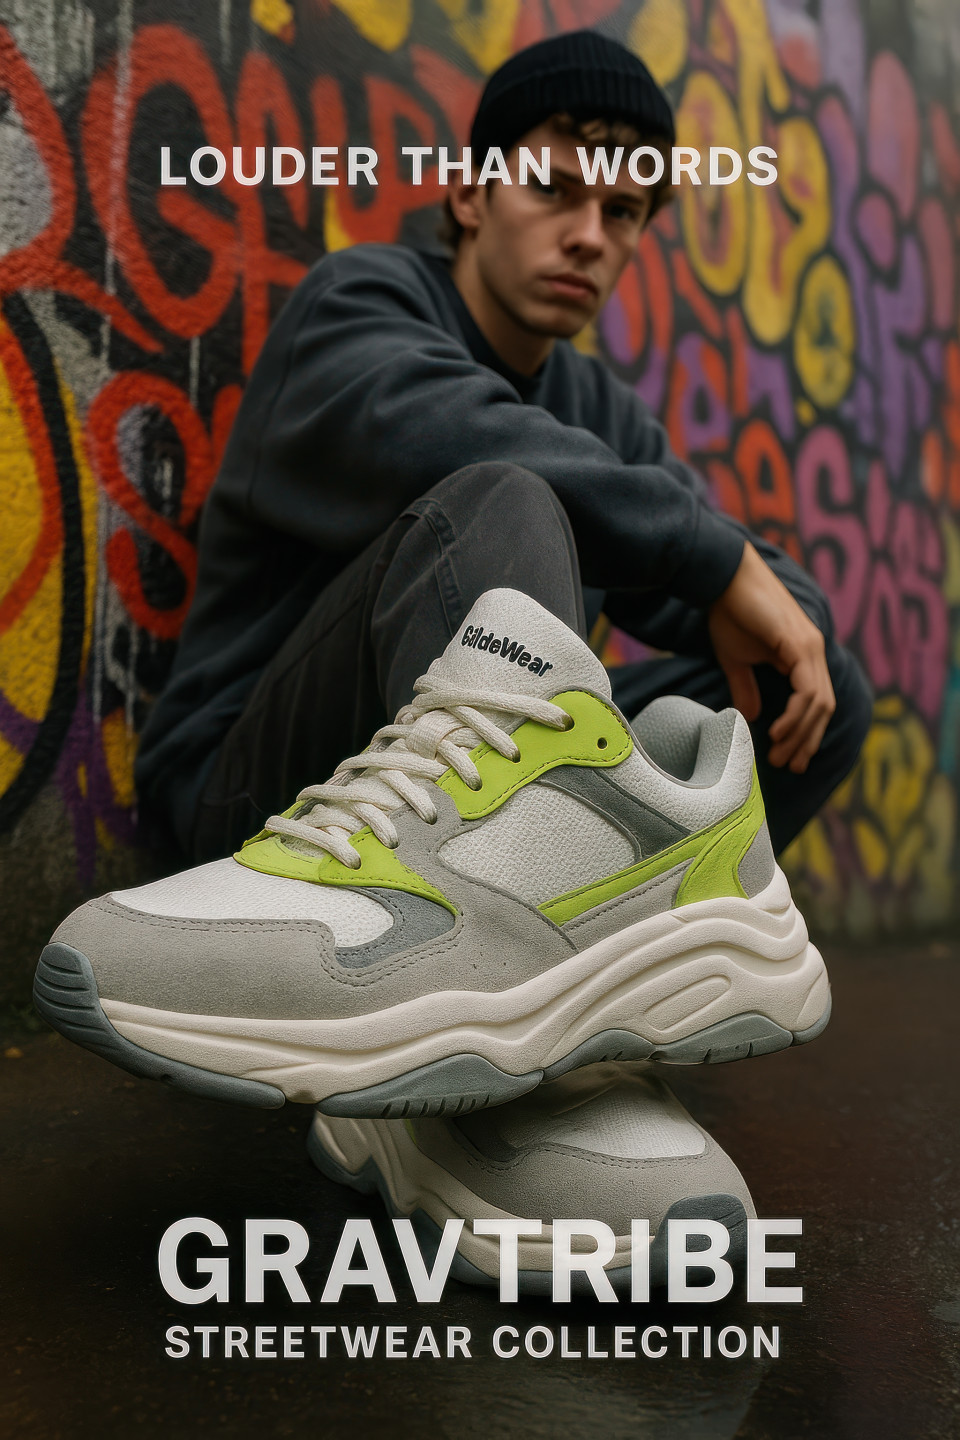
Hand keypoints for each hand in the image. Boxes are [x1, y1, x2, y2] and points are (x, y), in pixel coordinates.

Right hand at [708, 542, 835, 773]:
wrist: (722, 578)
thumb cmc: (728, 613)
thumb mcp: (736, 660)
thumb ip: (746, 688)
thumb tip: (749, 717)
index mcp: (803, 655)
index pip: (816, 702)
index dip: (807, 732)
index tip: (791, 758)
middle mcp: (814, 651)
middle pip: (824, 707)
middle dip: (808, 741)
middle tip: (790, 766)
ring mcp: (810, 647)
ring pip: (819, 702)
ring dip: (801, 733)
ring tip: (781, 755)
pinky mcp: (800, 644)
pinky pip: (806, 690)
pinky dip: (795, 714)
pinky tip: (778, 731)